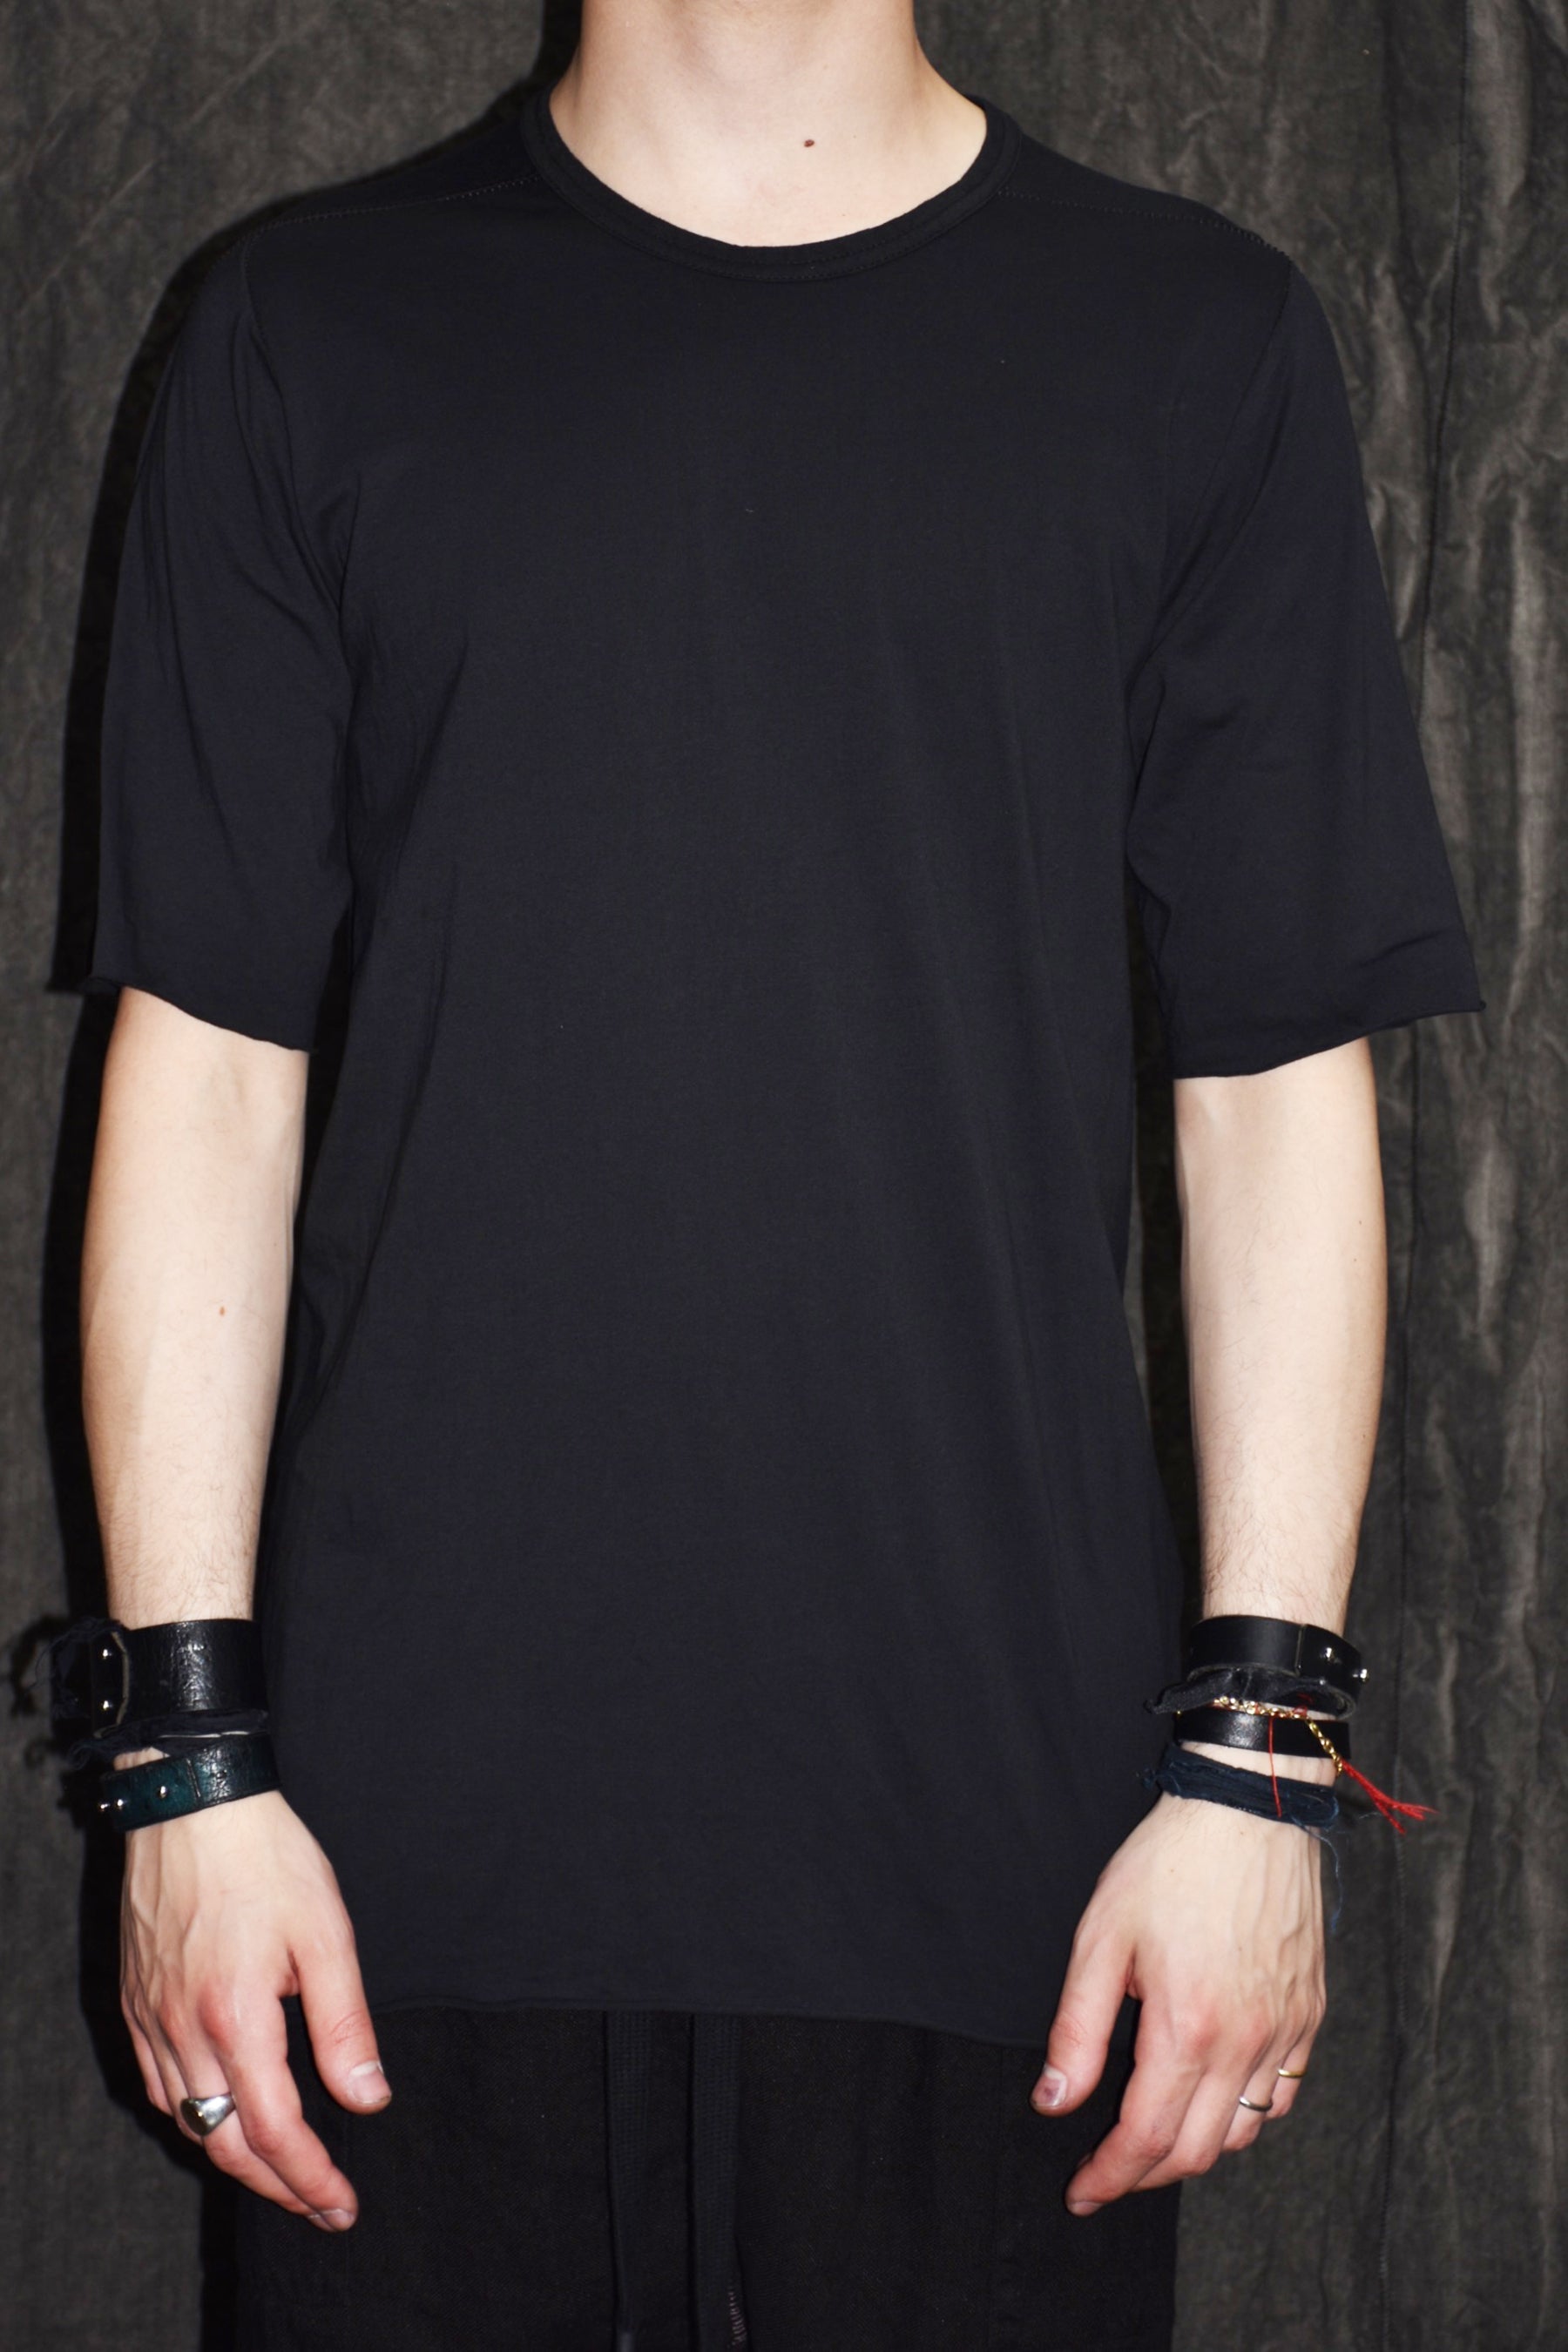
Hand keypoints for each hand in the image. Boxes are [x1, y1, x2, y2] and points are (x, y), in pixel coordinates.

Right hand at [119, 1776, 389, 2228]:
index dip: (311, 2179)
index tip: (341, 2203)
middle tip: (320, 2205)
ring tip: (281, 2169)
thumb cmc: (265, 1857)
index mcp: (236, 2017)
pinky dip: (192, 2115)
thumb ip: (345, 2024)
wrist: (192, 1800)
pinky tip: (220, 2111)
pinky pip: (159, 2083)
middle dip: (276, 2186)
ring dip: (234, 2155)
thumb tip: (367, 2100)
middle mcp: (183, 2028)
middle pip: (225, 2143)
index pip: (276, 2131)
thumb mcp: (326, 1933)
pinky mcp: (134, 2000)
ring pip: (187, 2119)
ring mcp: (151, 2017)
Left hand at [1032, 1776, 1326, 2211]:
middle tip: (1107, 2170)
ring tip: (1153, 2136)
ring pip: (1242, 2131)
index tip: (1081, 2191)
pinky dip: (1244, 2116)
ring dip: (1195, 2149)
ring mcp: (1287, 2030)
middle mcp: (1247, 2040)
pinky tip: (1212, 2099)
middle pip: (1197, 2150)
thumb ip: (1077, 2030)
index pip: (1148, 2137)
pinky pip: (1282, 2095)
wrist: (1249, 1809)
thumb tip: (1054, 2102)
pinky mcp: (1310, 2013)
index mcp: (1189, 2025)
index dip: (1110, 2175)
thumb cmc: (1169, 1863)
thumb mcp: (1101, 1937)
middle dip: (1145, 2173)